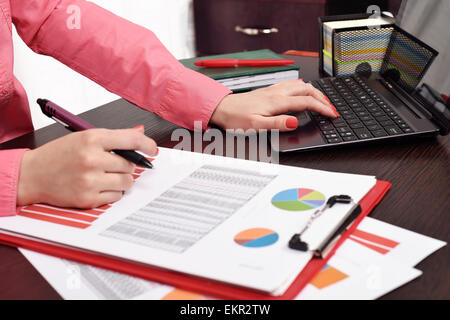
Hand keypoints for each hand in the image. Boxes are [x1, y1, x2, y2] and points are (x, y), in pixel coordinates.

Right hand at [17, 126, 156, 208]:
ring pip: (126, 182)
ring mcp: (90, 180)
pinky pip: (116, 196)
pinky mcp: (88, 198)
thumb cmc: (58, 155)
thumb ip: (113, 137)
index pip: (131, 139)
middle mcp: (92, 158)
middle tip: (112, 165)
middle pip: (130, 164)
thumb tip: (139, 132)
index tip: (152, 148)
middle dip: (126, 165)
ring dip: (121, 180)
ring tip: (105, 175)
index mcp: (91, 138)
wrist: (32, 174)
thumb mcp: (83, 137)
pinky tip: (98, 186)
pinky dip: (112, 192)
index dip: (147, 144)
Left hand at [210, 79, 338, 130]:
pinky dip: (303, 88)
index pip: (306, 102)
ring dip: (314, 91)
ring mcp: (273, 89)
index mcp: (276, 101)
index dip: (322, 108)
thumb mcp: (256, 125)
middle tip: (331, 108)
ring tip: (322, 100)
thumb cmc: (235, 118)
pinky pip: (292, 84)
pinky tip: (302, 92)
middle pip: (307, 89)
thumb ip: (277, 124)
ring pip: (300, 84)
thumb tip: (294, 122)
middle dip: (322, 98)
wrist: (222, 108)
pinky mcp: (269, 90)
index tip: (332, 114)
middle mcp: (276, 92)